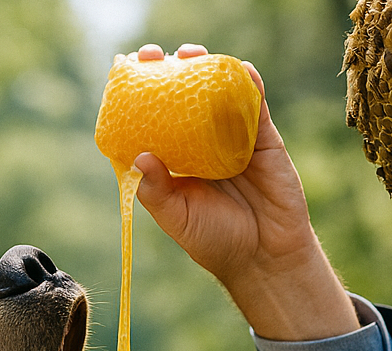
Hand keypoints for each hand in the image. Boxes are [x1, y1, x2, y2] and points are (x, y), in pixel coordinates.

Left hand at [128, 43, 358, 341]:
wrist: (265, 257)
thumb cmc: (216, 241)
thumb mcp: (179, 219)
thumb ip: (158, 192)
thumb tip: (140, 155)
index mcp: (175, 161)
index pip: (153, 121)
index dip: (139, 96)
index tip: (126, 73)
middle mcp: (201, 144)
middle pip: (183, 97)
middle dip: (169, 70)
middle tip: (156, 57)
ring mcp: (232, 137)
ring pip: (218, 93)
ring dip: (206, 67)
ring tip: (191, 53)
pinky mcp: (262, 138)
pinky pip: (255, 104)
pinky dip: (247, 83)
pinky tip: (238, 69)